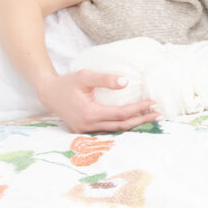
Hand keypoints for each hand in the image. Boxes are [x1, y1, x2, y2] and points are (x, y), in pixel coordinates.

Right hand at [37, 70, 159, 133]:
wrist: (48, 93)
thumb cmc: (67, 83)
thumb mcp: (85, 76)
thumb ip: (105, 79)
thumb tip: (126, 82)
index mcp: (89, 113)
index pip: (120, 113)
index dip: (138, 109)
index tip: (152, 102)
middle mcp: (88, 126)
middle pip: (121, 126)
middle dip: (141, 120)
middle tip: (159, 114)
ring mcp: (86, 131)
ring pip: (115, 130)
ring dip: (133, 123)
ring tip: (150, 117)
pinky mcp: (84, 131)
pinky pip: (107, 129)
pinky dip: (122, 125)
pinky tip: (133, 120)